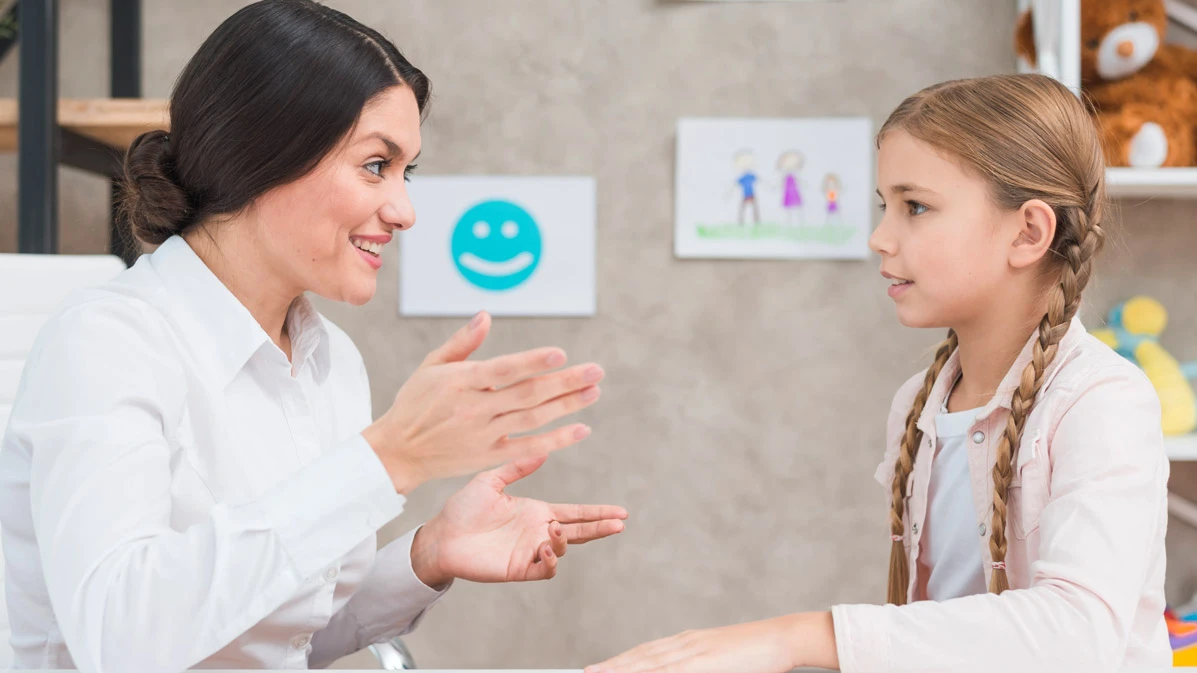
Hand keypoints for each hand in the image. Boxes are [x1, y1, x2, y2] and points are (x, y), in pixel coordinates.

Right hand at [362, 312, 604, 493]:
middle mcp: (474, 409)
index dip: (532, 362)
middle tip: (596, 371)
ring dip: (567, 406)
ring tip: (593, 392)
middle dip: (565, 381)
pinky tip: (581, 428)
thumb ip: (462, 342)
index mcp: (460, 382)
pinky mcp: (487, 456)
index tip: (560, 354)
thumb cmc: (415, 403)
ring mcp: (482, 435)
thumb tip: (486, 315)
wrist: (396, 451)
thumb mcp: (431, 367)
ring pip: (532, 418)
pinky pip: (528, 448)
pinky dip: (556, 440)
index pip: (503, 370)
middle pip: (527, 394)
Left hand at [410, 455, 627, 585]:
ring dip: (564, 541)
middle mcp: (538, 531)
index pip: (575, 512)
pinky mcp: (517, 568)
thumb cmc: (463, 508)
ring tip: (554, 530)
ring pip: (562, 550)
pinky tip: (544, 547)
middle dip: (600, 528)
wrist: (440, 535)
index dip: (597, 512)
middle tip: (619, 524)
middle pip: (578, 531)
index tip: (621, 512)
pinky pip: (543, 570)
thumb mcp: (491, 480)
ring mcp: (529, 551)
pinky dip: (550, 561)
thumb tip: (544, 450)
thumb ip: (517, 467)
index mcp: (536, 511)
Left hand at [586, 613, 837, 672]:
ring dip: (623, 669)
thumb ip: (697, 667)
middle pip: (641, 656)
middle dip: (613, 666)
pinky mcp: (707, 661)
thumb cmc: (756, 654)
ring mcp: (696, 651)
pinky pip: (674, 671)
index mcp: (688, 643)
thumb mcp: (720, 661)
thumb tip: (679, 671)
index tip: (598, 668)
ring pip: (651, 663)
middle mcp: (687, 643)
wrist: (783, 637)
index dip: (620, 661)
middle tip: (586, 672)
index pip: (646, 653)